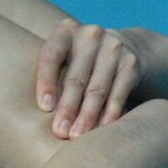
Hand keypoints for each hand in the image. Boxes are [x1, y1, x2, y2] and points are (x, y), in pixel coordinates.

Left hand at [36, 18, 142, 137]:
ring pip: (97, 89)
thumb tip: (37, 114)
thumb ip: (52, 76)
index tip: (44, 109)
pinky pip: (118, 94)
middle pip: (76, 77)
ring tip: (77, 136)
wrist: (126, 47)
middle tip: (60, 132)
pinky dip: (110, 114)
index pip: (51, 56)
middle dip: (67, 108)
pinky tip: (102, 130)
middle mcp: (91, 35)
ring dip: (87, 116)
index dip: (47, 82)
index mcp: (66, 31)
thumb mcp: (64, 58)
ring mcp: (113, 47)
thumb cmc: (80, 61)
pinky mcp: (131, 63)